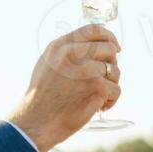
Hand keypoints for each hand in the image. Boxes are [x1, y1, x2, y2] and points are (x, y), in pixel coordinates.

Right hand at [6, 24, 121, 151]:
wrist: (36, 121)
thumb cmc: (41, 98)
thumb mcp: (47, 64)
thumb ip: (66, 52)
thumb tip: (92, 46)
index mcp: (61, 46)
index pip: (93, 30)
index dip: (109, 37)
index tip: (115, 46)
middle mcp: (74, 54)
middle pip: (109, 49)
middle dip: (112, 64)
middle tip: (105, 78)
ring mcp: (87, 70)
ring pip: (115, 71)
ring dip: (111, 85)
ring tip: (97, 96)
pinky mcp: (97, 87)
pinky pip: (116, 90)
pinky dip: (111, 100)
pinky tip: (99, 107)